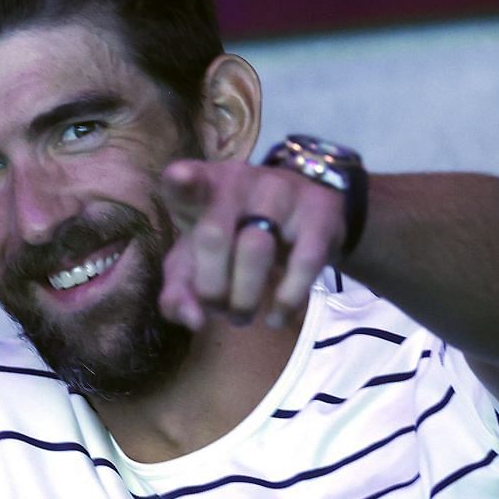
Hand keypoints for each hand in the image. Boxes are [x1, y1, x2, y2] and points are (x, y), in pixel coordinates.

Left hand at [158, 159, 347, 331]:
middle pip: (214, 235)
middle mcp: (238, 180)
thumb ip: (180, 291)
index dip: (182, 180)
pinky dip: (288, 298)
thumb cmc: (233, 237)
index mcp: (201, 188)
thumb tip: (194, 319)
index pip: (184, 179)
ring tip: (242, 316)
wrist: (302, 215)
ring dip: (244, 298)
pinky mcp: (319, 210)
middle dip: (211, 288)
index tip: (180, 178)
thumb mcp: (198, 262)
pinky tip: (278, 316)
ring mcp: (280, 190)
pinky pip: (303, 261)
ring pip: (256, 248)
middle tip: (218, 309)